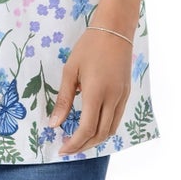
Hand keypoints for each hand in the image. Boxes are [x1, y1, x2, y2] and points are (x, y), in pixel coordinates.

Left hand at [49, 28, 131, 154]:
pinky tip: (94, 125)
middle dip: (83, 145)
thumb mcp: (71, 70)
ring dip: (95, 140)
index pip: (86, 129)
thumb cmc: (88, 47)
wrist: (114, 30)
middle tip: (68, 147)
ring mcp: (122, 97)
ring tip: (79, 140)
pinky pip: (117, 119)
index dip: (74, 143)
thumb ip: (64, 99)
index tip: (62, 149)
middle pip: (100, 134)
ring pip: (111, 129)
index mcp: (96, 93)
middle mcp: (112, 99)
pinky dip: (105, 128)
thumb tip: (54, 124)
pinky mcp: (126, 93)